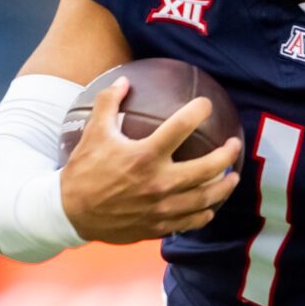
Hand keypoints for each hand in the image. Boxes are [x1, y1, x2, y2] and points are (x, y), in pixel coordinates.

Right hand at [59, 78, 241, 243]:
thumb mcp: (93, 133)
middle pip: (207, 168)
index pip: (181, 126)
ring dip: (224, 186)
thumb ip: (108, 103)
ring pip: (206, 198)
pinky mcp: (158, 226)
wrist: (70, 213)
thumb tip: (123, 80)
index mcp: (144, 156)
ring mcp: (161, 208)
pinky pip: (191, 221)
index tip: (206, 104)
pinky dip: (205, 212)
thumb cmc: (84, 170)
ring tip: (231, 176)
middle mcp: (158, 183)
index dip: (198, 110)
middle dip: (226, 154)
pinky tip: (209, 205)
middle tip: (233, 145)